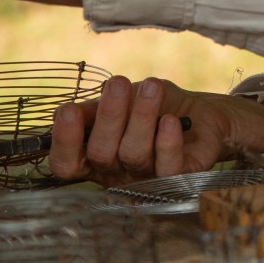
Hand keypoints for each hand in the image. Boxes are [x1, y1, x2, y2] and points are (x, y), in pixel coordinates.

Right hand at [48, 75, 263, 185]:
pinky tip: (171, 120)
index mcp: (94, 158)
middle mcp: (116, 174)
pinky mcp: (180, 180)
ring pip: (134, 154)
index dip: (64, 141)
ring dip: (142, 115)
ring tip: (152, 86)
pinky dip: (168, 142)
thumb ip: (95, 110)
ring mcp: (146, 180)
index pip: (66, 162)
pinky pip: (169, 168)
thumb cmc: (151, 105)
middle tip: (118, 83)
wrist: (199, 112)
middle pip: (100, 154)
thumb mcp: (120, 100)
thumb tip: (69, 111)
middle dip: (109, 115)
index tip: (68, 110)